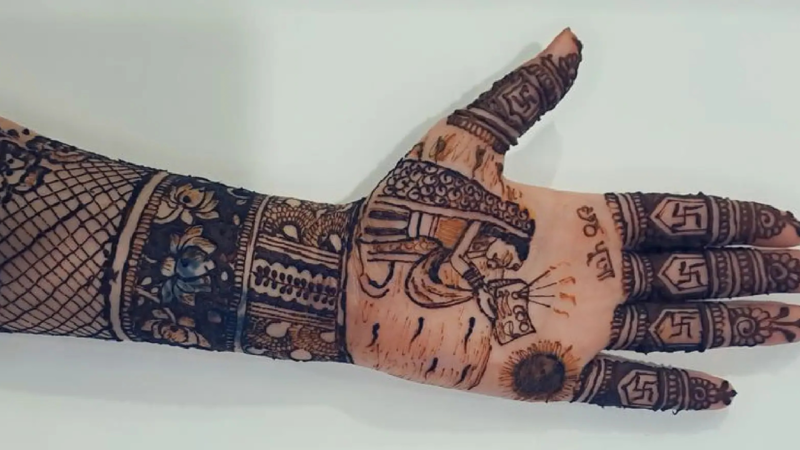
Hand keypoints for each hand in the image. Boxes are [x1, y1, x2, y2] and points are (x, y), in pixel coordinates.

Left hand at [343, 28, 799, 411]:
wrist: (356, 273)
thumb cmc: (407, 210)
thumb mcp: (470, 140)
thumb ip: (527, 94)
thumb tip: (569, 39)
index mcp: (577, 219)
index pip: (674, 217)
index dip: (731, 218)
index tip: (786, 220)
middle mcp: (587, 274)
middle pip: (692, 272)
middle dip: (755, 271)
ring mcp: (572, 324)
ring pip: (674, 327)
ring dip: (736, 324)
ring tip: (792, 322)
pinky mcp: (547, 369)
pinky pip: (624, 383)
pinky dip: (672, 390)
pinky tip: (719, 390)